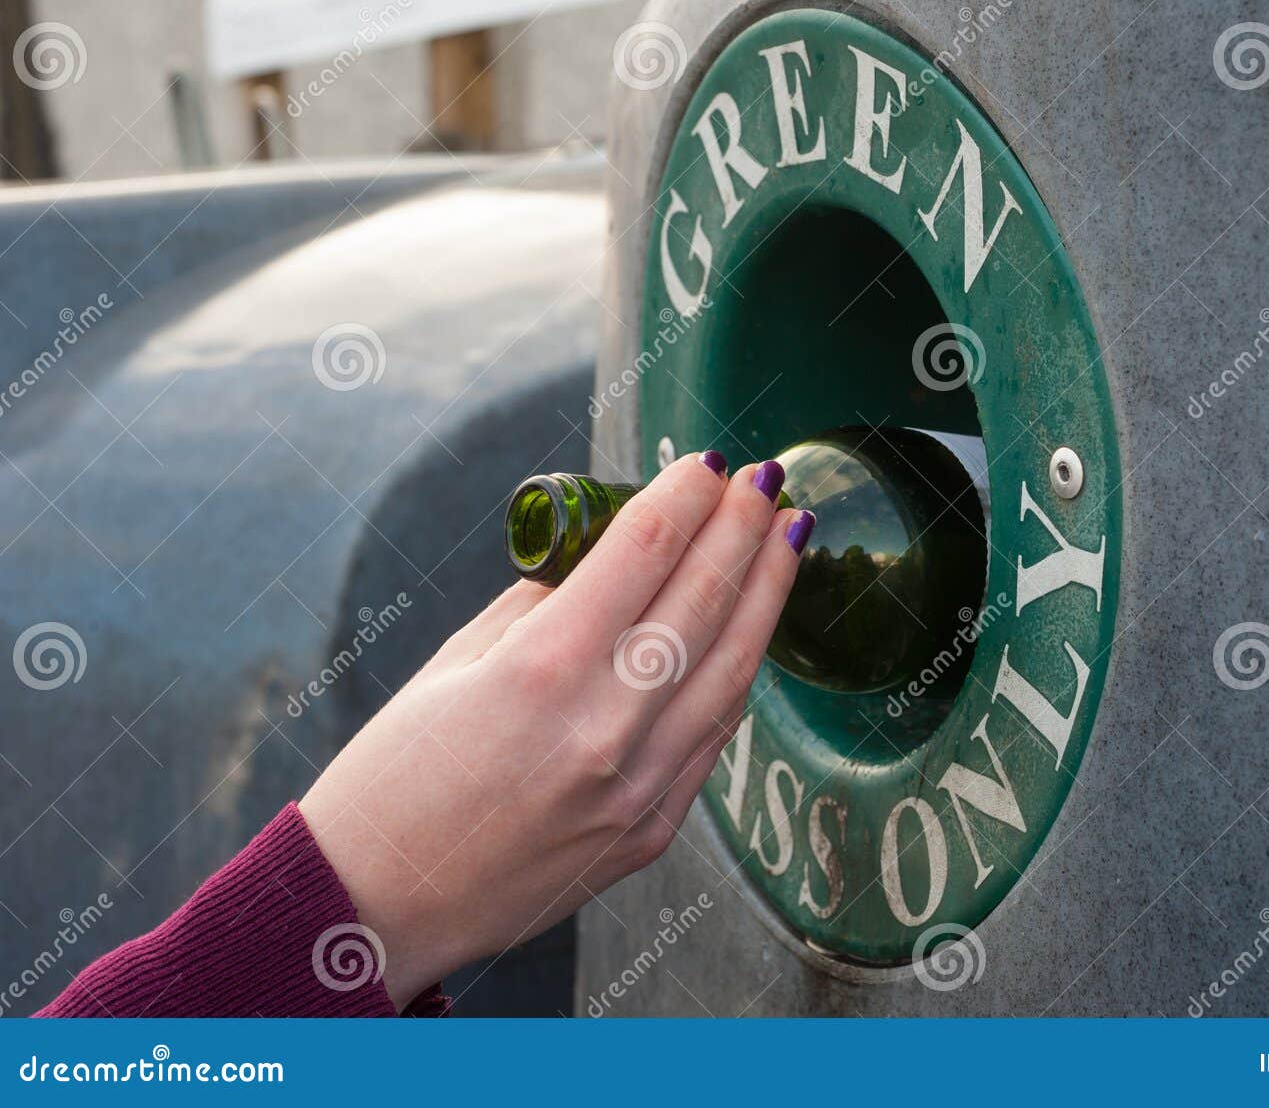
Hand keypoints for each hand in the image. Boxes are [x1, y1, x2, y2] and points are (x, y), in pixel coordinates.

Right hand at [298, 452, 809, 1008]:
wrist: (379, 907)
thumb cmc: (396, 778)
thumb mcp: (456, 664)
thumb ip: (543, 604)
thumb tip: (606, 559)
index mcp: (543, 670)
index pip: (645, 551)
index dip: (685, 495)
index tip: (709, 463)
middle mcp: (604, 726)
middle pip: (704, 599)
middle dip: (743, 528)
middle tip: (766, 482)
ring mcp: (639, 786)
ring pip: (733, 668)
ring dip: (767, 594)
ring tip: (787, 539)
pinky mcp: (653, 831)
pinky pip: (715, 734)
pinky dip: (738, 671)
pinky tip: (752, 629)